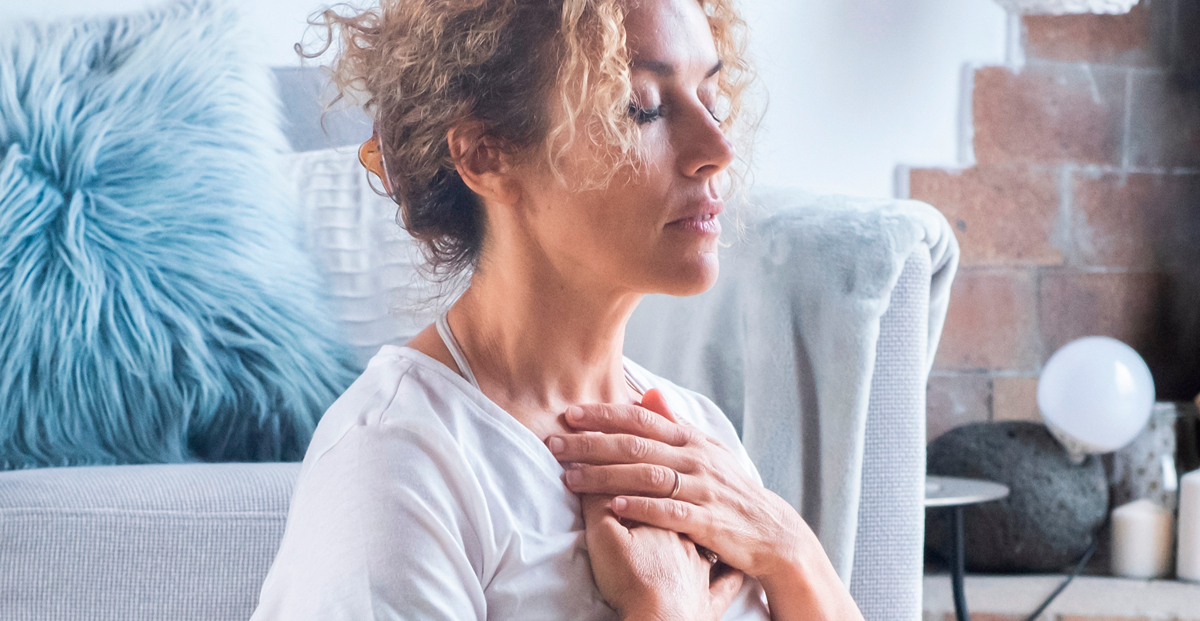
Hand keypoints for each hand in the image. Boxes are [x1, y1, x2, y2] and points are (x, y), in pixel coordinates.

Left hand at [550, 390, 810, 581]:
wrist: (772, 530)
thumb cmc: (730, 489)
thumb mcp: (707, 451)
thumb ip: (675, 424)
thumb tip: (648, 393)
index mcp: (690, 439)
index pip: (641, 419)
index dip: (604, 415)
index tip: (570, 414)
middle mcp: (695, 459)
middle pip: (635, 446)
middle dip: (591, 444)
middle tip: (554, 444)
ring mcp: (702, 489)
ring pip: (646, 477)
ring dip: (604, 476)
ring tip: (570, 478)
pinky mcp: (707, 520)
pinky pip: (669, 512)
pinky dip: (641, 508)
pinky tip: (614, 507)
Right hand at [580, 492, 743, 620]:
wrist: (660, 619)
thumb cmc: (631, 580)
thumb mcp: (604, 537)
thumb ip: (598, 506)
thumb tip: (594, 477)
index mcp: (665, 520)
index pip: (654, 492)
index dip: (642, 483)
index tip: (637, 482)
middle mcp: (689, 540)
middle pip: (681, 516)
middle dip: (675, 506)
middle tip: (667, 500)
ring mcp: (702, 571)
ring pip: (707, 544)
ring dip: (702, 533)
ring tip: (696, 528)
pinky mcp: (709, 601)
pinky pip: (726, 583)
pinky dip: (729, 575)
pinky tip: (733, 569)